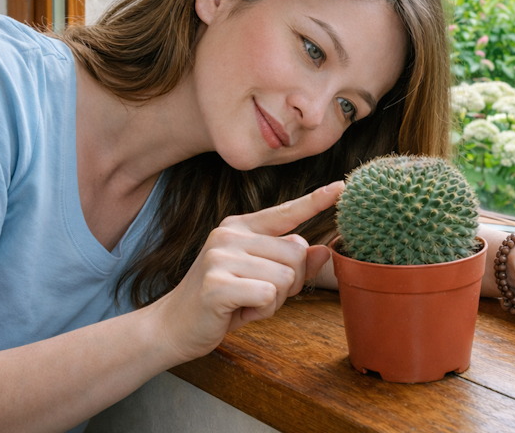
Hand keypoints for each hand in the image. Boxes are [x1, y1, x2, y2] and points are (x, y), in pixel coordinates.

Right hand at [151, 181, 340, 361]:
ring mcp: (221, 256)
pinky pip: (269, 296)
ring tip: (244, 301)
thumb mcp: (260, 279)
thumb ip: (291, 265)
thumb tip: (324, 251)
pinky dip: (261, 311)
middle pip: (297, 253)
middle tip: (256, 293)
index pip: (286, 212)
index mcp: (240, 227)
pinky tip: (236, 311)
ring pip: (285, 278)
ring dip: (274, 301)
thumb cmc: (221, 302)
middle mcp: (230, 233)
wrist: (173, 326)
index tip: (341, 187)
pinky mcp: (217, 283)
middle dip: (289, 283)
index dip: (316, 201)